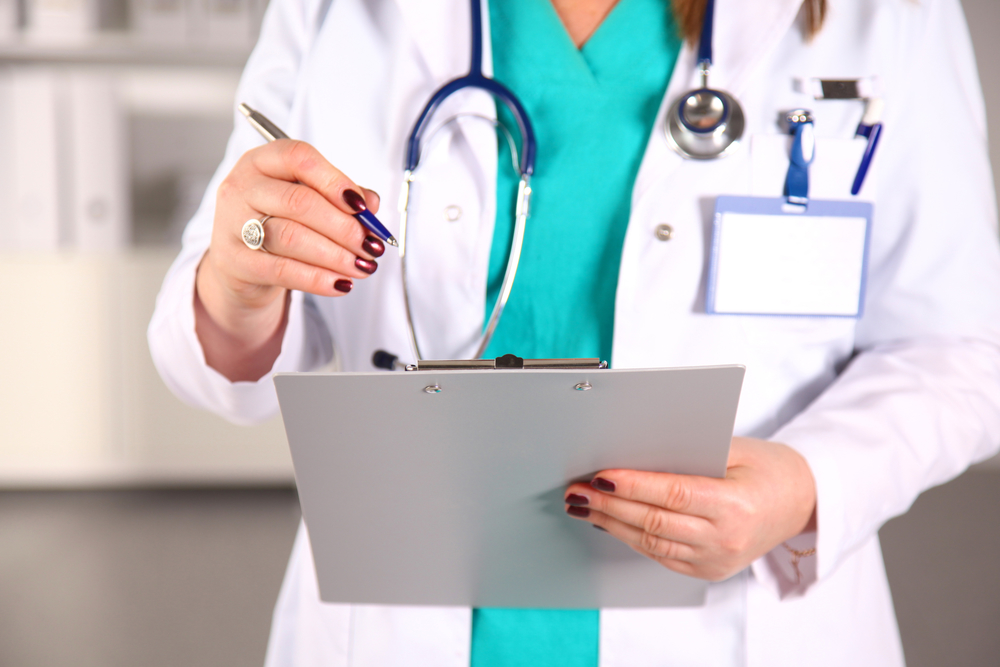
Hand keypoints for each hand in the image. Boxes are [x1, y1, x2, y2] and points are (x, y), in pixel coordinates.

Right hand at [195, 140, 382, 379]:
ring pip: (291, 237)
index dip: (335, 181)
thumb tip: (371, 204)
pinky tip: (340, 283)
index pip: (299, 158)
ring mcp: (234, 225)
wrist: (239, 262)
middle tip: (371, 245)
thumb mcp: (307, 199)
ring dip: (335, 255)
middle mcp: (243, 187)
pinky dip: (317, 279)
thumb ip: (340, 195)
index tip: (363, 207)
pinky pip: (282, 270)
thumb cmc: (278, 221)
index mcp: (262, 161)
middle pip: (299, 202)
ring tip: (361, 266)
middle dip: (344, 227)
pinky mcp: (236, 263)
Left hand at [564, 437, 816, 581]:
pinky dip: (632, 538)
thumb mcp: (736, 448)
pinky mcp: (709, 571)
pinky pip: (661, 555)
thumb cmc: (766, 467)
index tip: (600, 476)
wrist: (800, 501)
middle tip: (577, 491)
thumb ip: (689, 450)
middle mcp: (726, 539)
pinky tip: (609, 522)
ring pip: (652, 543)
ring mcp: (716, 561)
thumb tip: (635, 448)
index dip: (632, 486)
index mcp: (736, 505)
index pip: (673, 494)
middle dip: (609, 506)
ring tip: (583, 505)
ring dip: (612, 524)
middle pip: (654, 522)